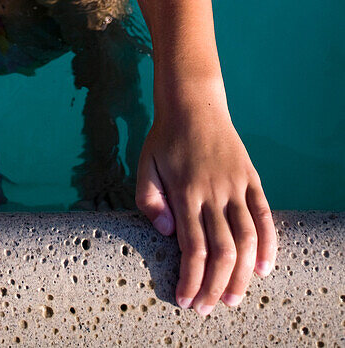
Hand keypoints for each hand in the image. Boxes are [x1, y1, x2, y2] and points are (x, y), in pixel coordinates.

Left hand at [135, 96, 276, 314]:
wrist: (193, 103)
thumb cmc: (165, 138)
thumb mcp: (145, 164)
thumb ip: (149, 199)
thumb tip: (166, 233)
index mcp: (185, 192)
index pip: (192, 248)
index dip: (191, 280)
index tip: (185, 300)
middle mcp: (213, 192)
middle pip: (221, 252)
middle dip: (215, 287)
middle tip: (208, 310)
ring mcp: (235, 186)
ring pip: (246, 239)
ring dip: (241, 274)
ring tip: (234, 299)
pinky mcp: (250, 179)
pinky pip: (265, 216)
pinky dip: (268, 244)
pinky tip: (263, 268)